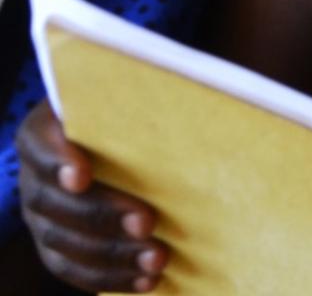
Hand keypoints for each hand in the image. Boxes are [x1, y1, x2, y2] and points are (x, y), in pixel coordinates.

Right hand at [15, 101, 168, 292]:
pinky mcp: (57, 246)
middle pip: (51, 201)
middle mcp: (35, 176)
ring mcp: (43, 215)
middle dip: (101, 216)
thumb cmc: (139, 116)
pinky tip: (148, 281)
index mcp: (47, 131)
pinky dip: (110, 277)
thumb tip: (208, 102)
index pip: (40, 144)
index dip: (57, 161)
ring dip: (111, 255)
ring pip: (62, 242)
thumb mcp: (141, 102)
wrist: (127, 146)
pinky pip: (73, 269)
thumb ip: (153, 105)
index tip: (82, 175)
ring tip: (158, 258)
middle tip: (147, 223)